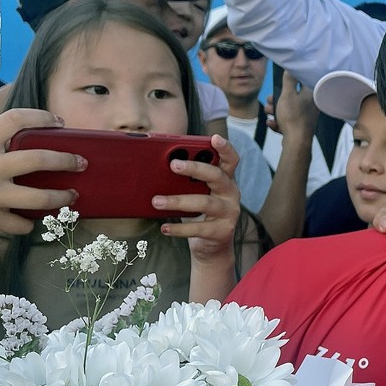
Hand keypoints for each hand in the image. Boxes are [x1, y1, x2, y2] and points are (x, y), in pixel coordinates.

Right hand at [0, 109, 80, 234]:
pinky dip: (32, 222)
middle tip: (80, 163)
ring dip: (62, 197)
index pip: (14, 120)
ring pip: (38, 198)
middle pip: (36, 160)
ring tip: (73, 195)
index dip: (41, 117)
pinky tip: (35, 218)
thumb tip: (45, 133)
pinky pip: (23, 224)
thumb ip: (0, 141)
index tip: (59, 122)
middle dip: (65, 161)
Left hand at [153, 134, 239, 264]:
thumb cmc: (199, 214)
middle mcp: (231, 193)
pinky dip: (179, 228)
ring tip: (156, 201)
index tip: (214, 138)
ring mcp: (229, 213)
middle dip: (195, 168)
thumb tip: (154, 169)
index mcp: (225, 179)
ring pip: (205, 203)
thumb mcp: (195, 193)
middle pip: (217, 176)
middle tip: (173, 165)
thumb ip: (185, 181)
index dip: (225, 148)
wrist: (212, 247)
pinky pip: (199, 228)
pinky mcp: (222, 231)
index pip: (230, 160)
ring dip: (178, 201)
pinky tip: (164, 228)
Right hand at [273, 72, 317, 139]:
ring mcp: (306, 118)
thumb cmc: (293, 116)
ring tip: (268, 114)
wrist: (297, 142)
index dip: (290, 81)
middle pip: (292, 98)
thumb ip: (289, 80)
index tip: (282, 82)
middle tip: (269, 101)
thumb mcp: (287, 94)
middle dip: (277, 100)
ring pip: (288, 110)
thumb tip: (292, 67)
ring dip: (275, 111)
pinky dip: (279, 122)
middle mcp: (311, 106)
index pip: (303, 82)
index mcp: (311, 95)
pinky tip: (272, 124)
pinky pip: (287, 122)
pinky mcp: (300, 128)